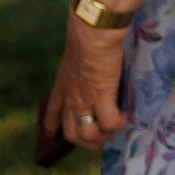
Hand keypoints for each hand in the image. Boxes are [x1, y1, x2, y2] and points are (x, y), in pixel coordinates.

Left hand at [43, 15, 129, 151]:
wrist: (93, 33)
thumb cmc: (87, 34)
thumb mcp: (76, 51)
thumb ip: (81, 60)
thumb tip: (93, 54)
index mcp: (62, 84)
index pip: (52, 111)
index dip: (51, 126)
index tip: (51, 134)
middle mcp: (71, 98)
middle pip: (70, 133)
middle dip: (85, 142)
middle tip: (100, 136)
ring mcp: (85, 100)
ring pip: (88, 135)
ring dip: (102, 137)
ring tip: (113, 128)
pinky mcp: (102, 97)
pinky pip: (110, 123)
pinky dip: (118, 124)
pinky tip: (124, 117)